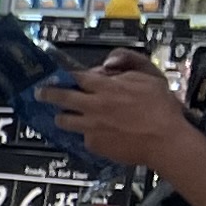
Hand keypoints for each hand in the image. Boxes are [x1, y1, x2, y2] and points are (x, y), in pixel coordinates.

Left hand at [47, 48, 196, 167]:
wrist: (166, 140)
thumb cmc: (161, 107)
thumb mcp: (150, 74)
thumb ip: (128, 61)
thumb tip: (106, 63)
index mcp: (107, 87)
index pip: (76, 77)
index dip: (64, 76)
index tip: (55, 76)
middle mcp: (94, 106)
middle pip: (60, 98)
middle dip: (46, 94)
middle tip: (40, 93)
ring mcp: (90, 127)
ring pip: (63, 120)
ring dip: (63, 116)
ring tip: (65, 115)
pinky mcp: (93, 144)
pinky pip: (81, 136)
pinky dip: (85, 132)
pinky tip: (96, 132)